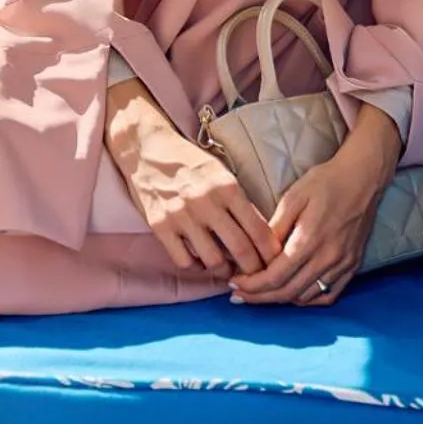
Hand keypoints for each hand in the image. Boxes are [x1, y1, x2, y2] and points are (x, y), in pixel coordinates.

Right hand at [112, 98, 278, 277]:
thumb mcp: (221, 173)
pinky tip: (202, 262)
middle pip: (241, 250)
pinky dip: (197, 268)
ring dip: (225, 271)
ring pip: (214, 261)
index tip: (276, 262)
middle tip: (257, 275)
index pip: (259, 229)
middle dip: (254, 269)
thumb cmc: (190, 162)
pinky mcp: (160, 226)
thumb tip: (262, 234)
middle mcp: (206, 202)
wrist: (146, 149)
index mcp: (227, 187)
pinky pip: (184, 261)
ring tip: (229, 270)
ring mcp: (181, 216)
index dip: (271, 253)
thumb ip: (239, 201)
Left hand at [229, 105, 400, 306]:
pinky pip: (328, 295)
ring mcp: (343, 264)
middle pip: (288, 293)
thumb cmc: (326, 182)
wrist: (362, 177)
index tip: (234, 284)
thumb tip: (257, 253)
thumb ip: (274, 228)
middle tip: (239, 294)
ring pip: (306, 297)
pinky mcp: (353, 265)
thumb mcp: (293, 197)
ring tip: (261, 293)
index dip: (251, 285)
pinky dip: (307, 300)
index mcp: (310, 240)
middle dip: (259, 297)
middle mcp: (328, 258)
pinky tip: (293, 294)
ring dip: (280, 299)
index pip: (275, 277)